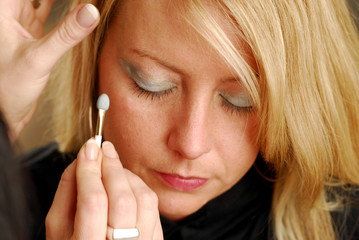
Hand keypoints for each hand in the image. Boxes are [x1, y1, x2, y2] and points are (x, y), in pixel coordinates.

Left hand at [0, 0, 98, 138]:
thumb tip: (90, 12)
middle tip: (85, 0)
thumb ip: (67, 35)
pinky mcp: (33, 34)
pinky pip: (50, 13)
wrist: (5, 111)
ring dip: (64, 1)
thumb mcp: (39, 59)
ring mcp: (23, 23)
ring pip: (45, 1)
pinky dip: (63, 9)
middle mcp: (12, 13)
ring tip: (84, 1)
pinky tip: (76, 7)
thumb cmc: (7, 87)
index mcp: (4, 11)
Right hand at [46, 139, 162, 239]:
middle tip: (104, 149)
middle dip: (112, 167)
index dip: (90, 170)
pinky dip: (139, 187)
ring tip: (113, 169)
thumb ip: (66, 193)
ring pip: (143, 199)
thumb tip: (81, 159)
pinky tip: (126, 185)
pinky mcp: (156, 239)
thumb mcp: (58, 228)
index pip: (93, 201)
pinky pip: (154, 206)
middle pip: (122, 198)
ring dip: (128, 176)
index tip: (89, 148)